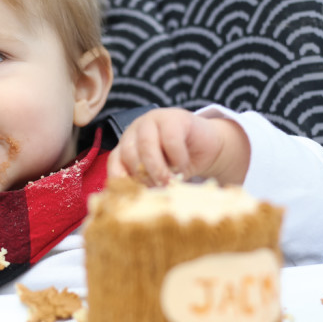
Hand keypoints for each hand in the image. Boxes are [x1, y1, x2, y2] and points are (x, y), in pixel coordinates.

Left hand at [107, 108, 249, 186]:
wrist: (207, 147)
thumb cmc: (179, 164)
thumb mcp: (159, 176)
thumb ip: (146, 183)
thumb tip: (135, 204)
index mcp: (128, 144)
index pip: (115, 161)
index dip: (121, 179)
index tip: (132, 195)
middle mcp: (136, 130)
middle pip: (129, 154)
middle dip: (143, 176)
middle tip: (158, 188)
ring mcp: (154, 120)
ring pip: (146, 146)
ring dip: (158, 169)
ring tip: (169, 181)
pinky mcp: (174, 117)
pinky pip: (170, 140)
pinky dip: (177, 159)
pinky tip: (183, 164)